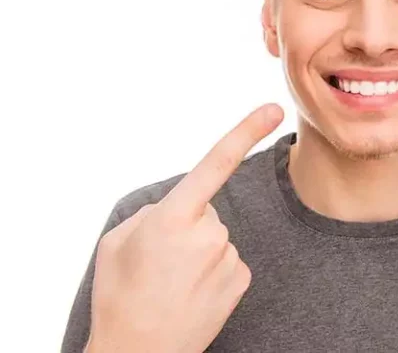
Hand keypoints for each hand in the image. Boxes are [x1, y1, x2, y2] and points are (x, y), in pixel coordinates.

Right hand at [87, 104, 283, 352]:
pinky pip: (228, 259)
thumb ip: (153, 212)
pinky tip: (192, 292)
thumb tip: (180, 206)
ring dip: (198, 251)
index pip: (215, 164)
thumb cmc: (119, 296)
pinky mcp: (242, 279)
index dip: (246, 132)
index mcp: (173, 218)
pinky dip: (212, 269)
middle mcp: (209, 233)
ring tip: (172, 283)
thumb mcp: (117, 241)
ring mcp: (229, 257)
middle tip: (160, 262)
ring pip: (216, 236)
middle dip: (186, 225)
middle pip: (205, 210)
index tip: (273, 109)